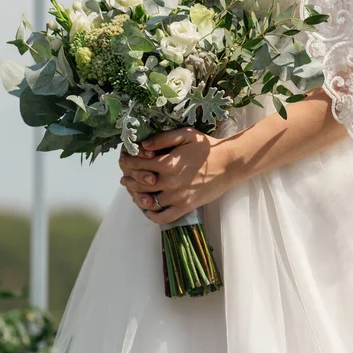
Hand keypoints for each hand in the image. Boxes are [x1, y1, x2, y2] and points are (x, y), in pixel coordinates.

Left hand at [118, 128, 236, 223]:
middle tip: (125, 178)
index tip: (123, 162)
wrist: (229, 164)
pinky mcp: (186, 207)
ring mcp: (177, 197)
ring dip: (137, 197)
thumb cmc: (208, 147)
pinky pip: (164, 217)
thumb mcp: (186, 135)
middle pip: (139, 184)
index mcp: (167, 164)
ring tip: (134, 193)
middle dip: (129, 180)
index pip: (138, 164)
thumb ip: (163, 139)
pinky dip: (153, 215)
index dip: (127, 162)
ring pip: (148, 202)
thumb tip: (143, 145)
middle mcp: (170, 182)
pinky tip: (150, 209)